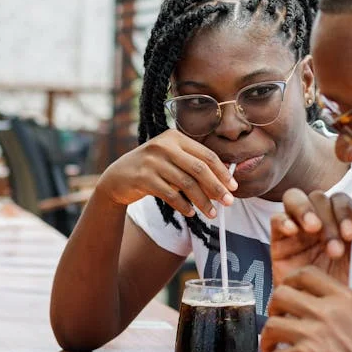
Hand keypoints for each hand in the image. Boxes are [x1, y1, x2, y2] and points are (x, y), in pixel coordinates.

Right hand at [97, 129, 236, 218]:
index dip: (222, 172)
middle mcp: (164, 145)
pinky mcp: (143, 177)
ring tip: (212, 213)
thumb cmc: (154, 169)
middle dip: (216, 187)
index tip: (233, 187)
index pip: (206, 155)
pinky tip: (191, 212)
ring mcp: (152, 161)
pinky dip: (183, 205)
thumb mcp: (173, 161)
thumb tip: (224, 184)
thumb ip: (195, 167)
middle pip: (199, 169)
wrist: (118, 177)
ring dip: (202, 201)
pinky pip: (170, 194)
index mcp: (176, 138)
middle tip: (228, 202)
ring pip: (186, 184)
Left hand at [261, 267, 351, 351]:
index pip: (308, 275)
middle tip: (277, 318)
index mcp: (347, 301)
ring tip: (272, 348)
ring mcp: (314, 334)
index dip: (291, 281)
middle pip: (282, 294)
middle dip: (274, 307)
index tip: (288, 290)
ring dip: (268, 338)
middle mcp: (328, 312)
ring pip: (272, 325)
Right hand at [270, 189, 351, 289]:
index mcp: (340, 222)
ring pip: (295, 198)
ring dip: (305, 210)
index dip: (345, 212)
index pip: (341, 202)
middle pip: (319, 198)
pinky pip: (276, 219)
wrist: (325, 318)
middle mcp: (318, 221)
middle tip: (334, 246)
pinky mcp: (279, 241)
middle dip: (329, 218)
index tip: (350, 235)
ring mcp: (297, 229)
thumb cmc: (346, 289)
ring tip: (314, 229)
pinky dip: (284, 220)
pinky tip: (293, 231)